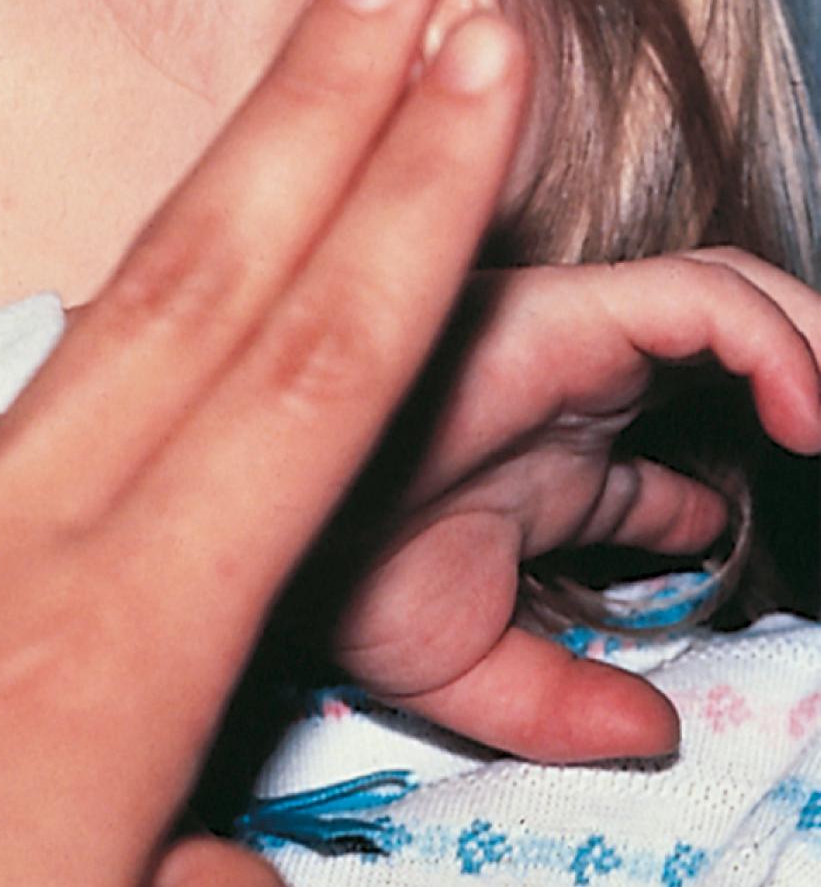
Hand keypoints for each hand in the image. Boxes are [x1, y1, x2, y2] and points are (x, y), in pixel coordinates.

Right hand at [326, 249, 820, 761]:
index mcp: (544, 459)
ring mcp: (563, 343)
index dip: (753, 476)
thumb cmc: (325, 588)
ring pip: (729, 295)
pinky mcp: (559, 314)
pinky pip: (702, 299)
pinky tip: (804, 414)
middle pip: (723, 344)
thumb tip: (656, 730)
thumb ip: (564, 704)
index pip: (682, 436)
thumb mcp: (465, 675)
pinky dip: (778, 341)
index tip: (780, 535)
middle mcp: (563, 389)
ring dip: (811, 346)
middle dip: (804, 382)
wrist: (259, 540)